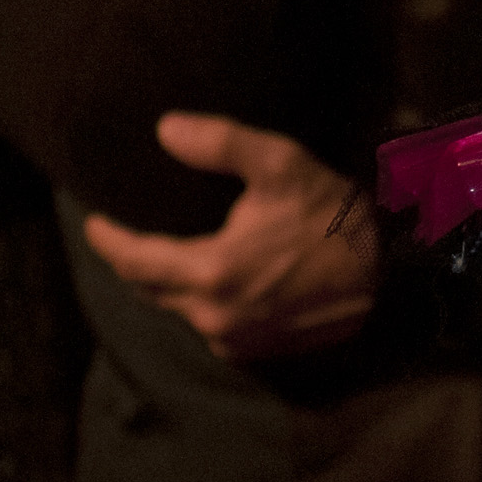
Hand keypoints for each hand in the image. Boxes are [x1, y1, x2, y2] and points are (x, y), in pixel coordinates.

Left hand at [80, 113, 380, 361]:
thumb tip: (164, 129)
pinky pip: (210, 325)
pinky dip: (201, 302)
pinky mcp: (256, 352)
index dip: (108, 241)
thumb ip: (219, 143)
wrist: (388, 277)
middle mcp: (213, 316)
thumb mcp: (281, 164)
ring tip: (166, 252)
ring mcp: (234, 340)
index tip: (93, 223)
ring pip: (180, 309)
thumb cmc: (335, 217)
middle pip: (151, 289)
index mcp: (211, 271)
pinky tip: (213, 278)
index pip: (134, 261)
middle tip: (123, 234)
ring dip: (169, 283)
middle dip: (133, 262)